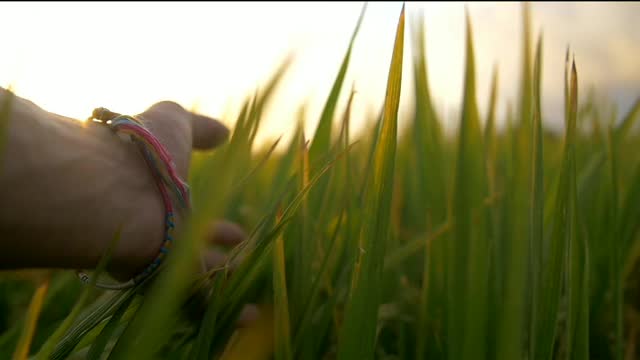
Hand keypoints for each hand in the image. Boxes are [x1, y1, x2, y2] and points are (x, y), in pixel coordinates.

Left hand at [126, 101, 258, 325]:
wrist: (116, 187)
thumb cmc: (144, 151)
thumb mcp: (172, 124)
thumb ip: (197, 128)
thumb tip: (223, 131)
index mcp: (159, 200)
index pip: (190, 219)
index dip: (215, 228)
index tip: (238, 232)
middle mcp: (159, 233)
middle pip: (192, 253)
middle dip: (217, 255)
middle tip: (242, 253)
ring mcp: (163, 259)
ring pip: (197, 279)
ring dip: (223, 282)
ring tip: (248, 283)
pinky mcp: (168, 281)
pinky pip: (200, 303)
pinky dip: (226, 311)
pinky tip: (251, 315)